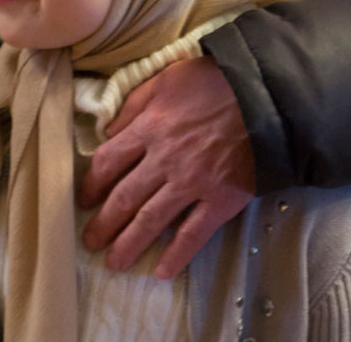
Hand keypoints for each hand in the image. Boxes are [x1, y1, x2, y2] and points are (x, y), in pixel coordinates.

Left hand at [79, 56, 254, 277]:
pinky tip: (161, 271)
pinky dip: (176, 255)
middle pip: (124, 197)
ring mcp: (193, 182)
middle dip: (103, 224)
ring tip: (115, 262)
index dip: (92, 184)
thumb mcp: (166, 78)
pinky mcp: (220, 199)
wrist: (266, 95)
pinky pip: (193, 234)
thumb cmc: (213, 82)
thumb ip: (135, 103)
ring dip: (129, 244)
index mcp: (150, 127)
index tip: (84, 199)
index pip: (107, 162)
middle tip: (90, 241)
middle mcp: (165, 159)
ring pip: (152, 220)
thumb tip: (109, 131)